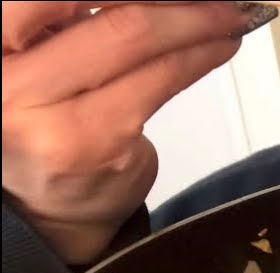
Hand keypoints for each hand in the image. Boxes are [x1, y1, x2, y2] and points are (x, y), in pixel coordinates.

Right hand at [2, 1, 274, 264]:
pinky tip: (216, 47)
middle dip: (178, 4)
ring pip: (140, 47)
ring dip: (199, 26)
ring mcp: (54, 118)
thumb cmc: (42, 122)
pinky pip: (160, 84)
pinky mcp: (100, 145)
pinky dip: (197, 59)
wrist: (42, 212)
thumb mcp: (36, 61)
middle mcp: (8, 81)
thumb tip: (155, 0)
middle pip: (113, 18)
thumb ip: (71, 23)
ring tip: (227, 17)